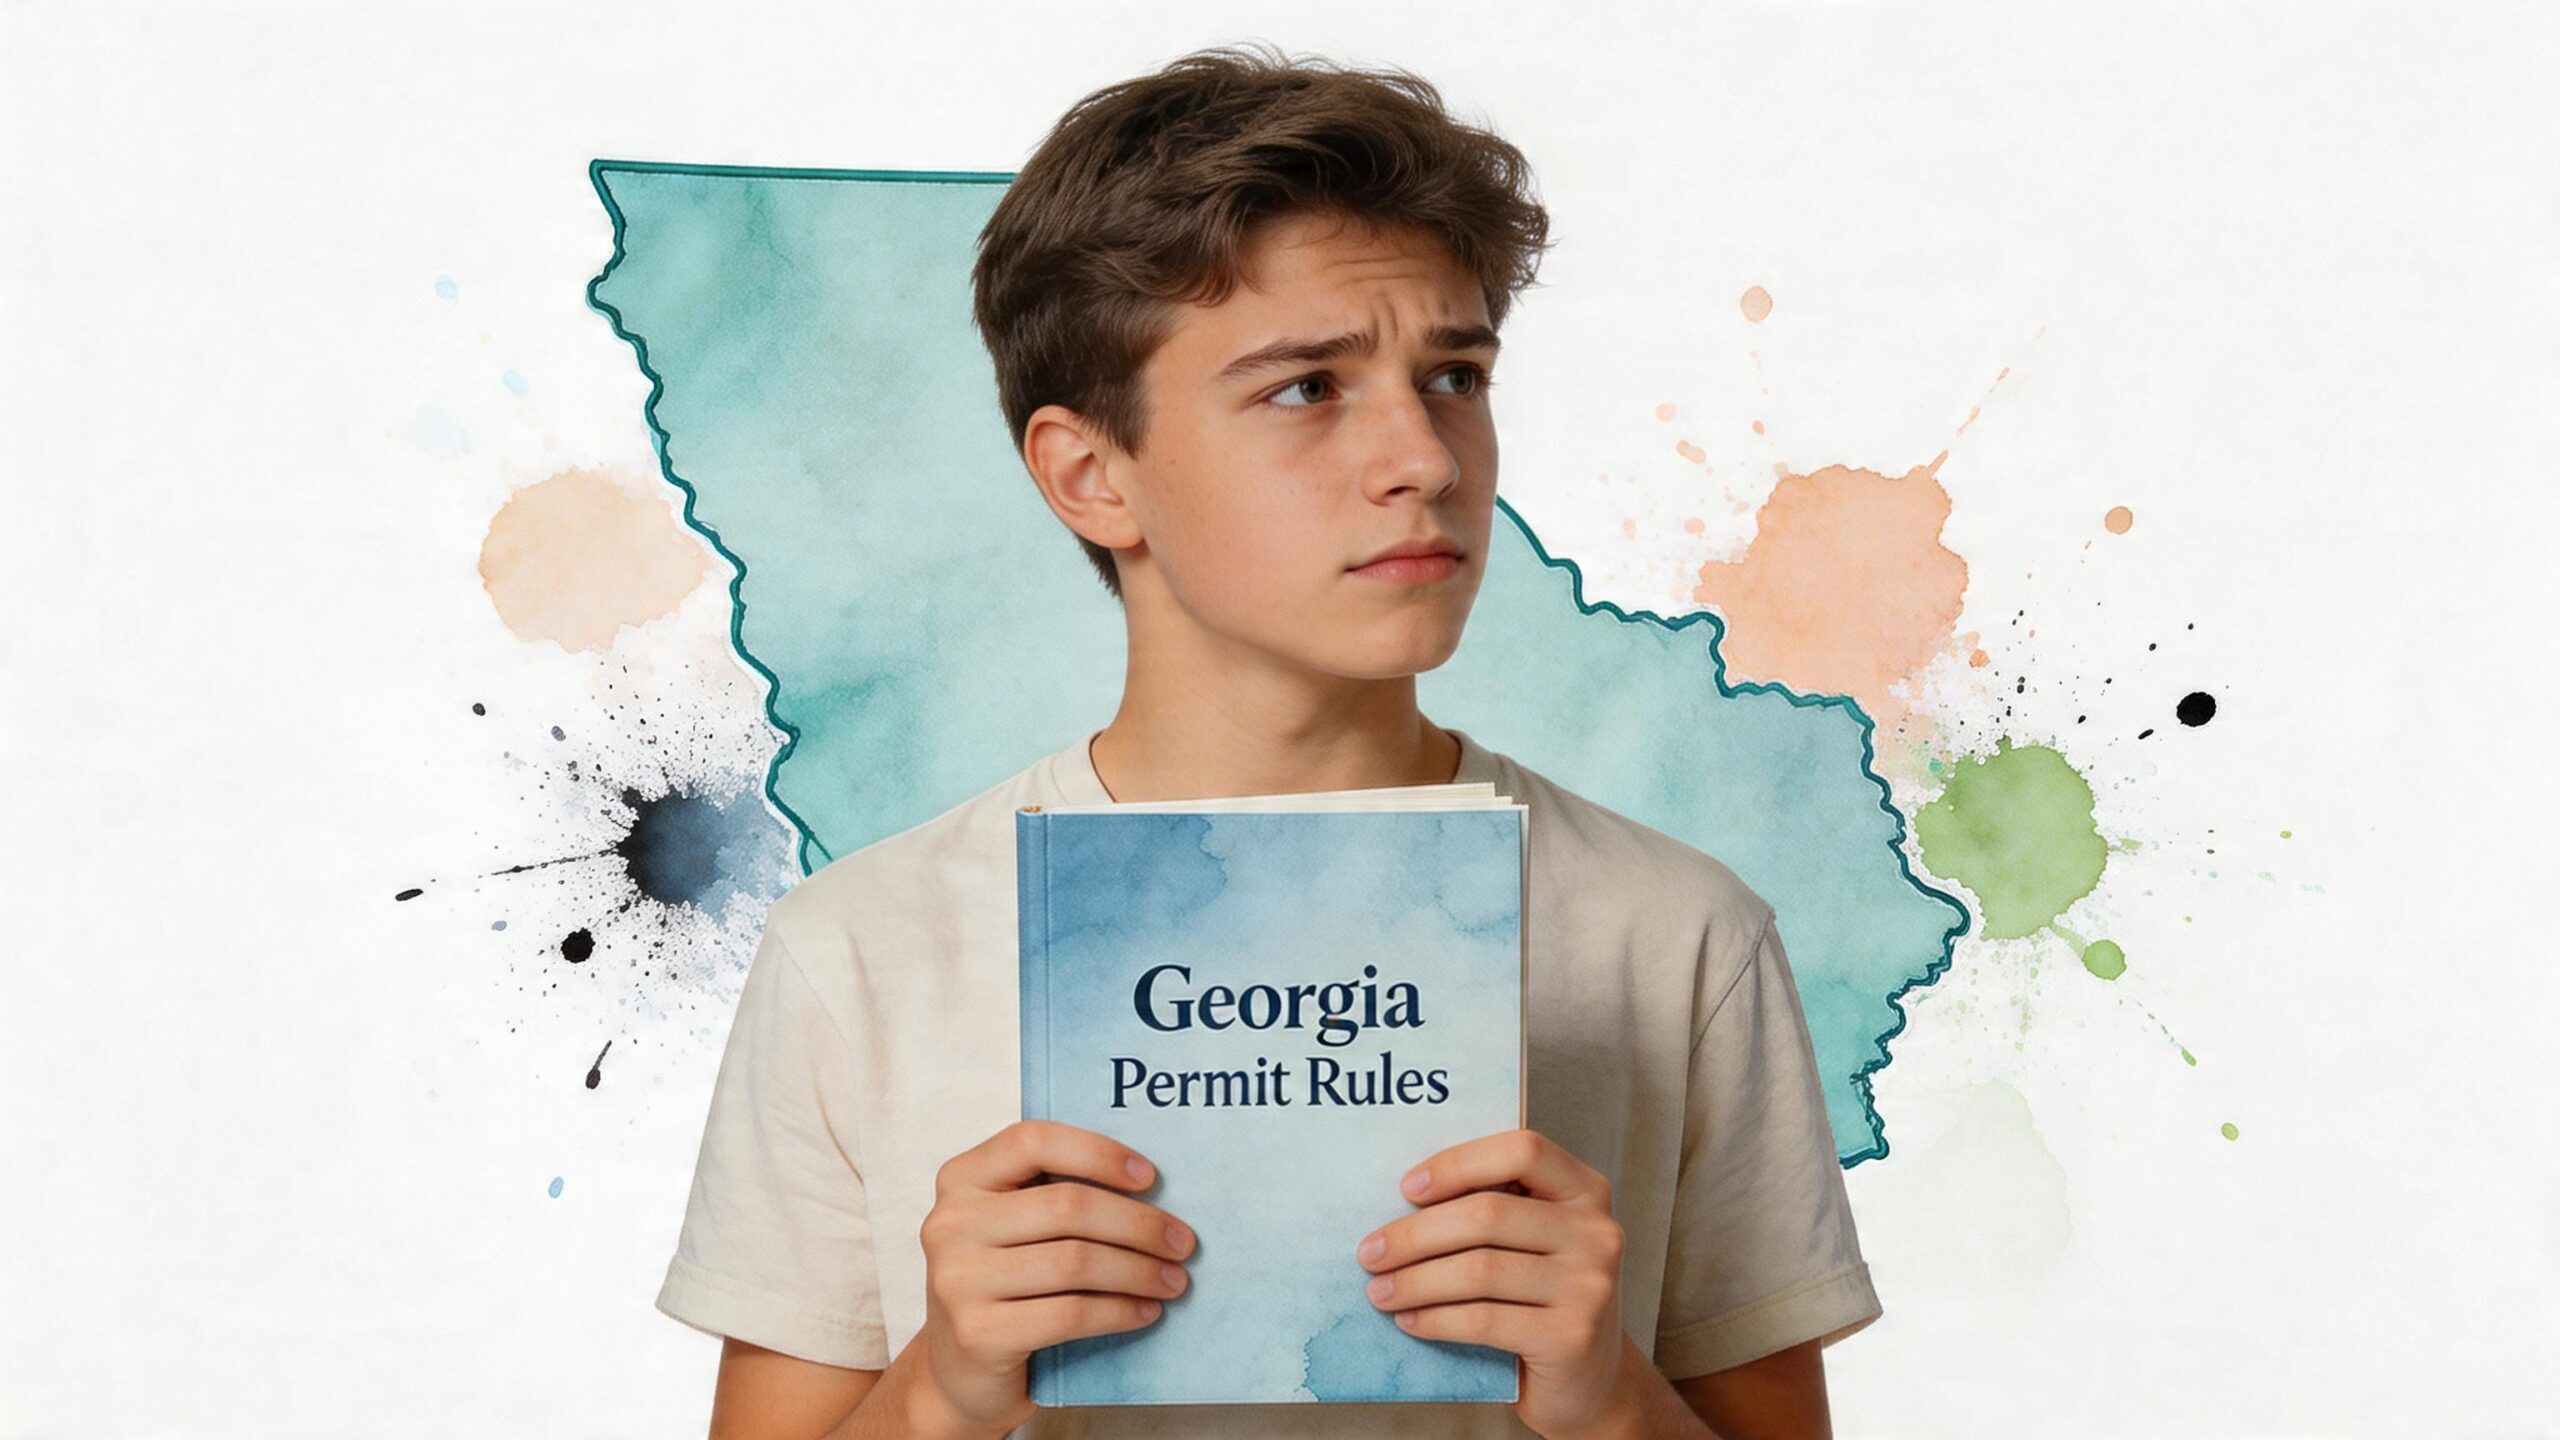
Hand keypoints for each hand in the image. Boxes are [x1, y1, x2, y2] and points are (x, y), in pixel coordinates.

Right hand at [913, 1120, 1194, 1431]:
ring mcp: (958, 1280)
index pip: (1033, 1141)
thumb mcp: (1016, 1227)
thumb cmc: (1006, 1286)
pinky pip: (1070, 1314)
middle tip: (1183, 1242)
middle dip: (1138, 1224)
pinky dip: (1120, 1311)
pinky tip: (1147, 1312)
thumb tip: (1153, 1187)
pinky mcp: (978, 1334)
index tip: (1151, 1177)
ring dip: (1139, 1271)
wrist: (962, 1373)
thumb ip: (1055, 1195)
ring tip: (1174, 1280)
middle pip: (1067, 1206)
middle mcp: (950, 1223)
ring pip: (1074, 1262)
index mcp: (962, 1179)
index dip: (1098, 1153)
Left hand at [1355, 1128, 1629, 1438]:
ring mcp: (1589, 1286)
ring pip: (1481, 1270)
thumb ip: (1494, 1211)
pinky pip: (1485, 1320)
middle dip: (1416, 1234)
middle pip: (1489, 1214)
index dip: (1459, 1163)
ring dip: (1416, 1281)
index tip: (1407, 1188)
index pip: (1521, 1151)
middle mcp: (1597, 1232)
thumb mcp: (1532, 1241)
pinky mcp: (1572, 1338)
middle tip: (1370, 1252)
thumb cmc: (1542, 1299)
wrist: (1588, 1381)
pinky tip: (1409, 1320)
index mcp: (1585, 1190)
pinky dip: (1436, 1319)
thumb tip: (1402, 1200)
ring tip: (1379, 1291)